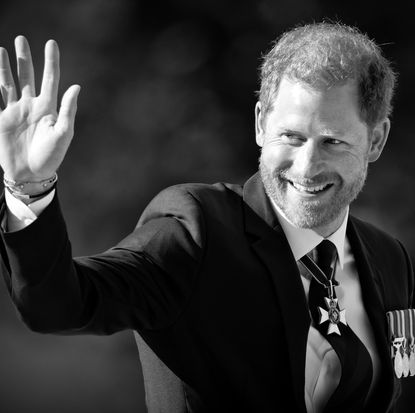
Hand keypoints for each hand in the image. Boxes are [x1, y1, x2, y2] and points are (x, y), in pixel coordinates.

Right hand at [0, 36, 79, 181]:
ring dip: (5, 67)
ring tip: (2, 49)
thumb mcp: (63, 133)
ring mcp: (16, 111)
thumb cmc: (51, 156)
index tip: (51, 43)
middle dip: (24, 58)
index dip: (51, 61)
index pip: (50, 79)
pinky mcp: (2, 118)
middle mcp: (32, 105)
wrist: (31, 174)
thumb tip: (76, 86)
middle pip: (28, 76)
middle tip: (21, 39)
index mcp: (49, 108)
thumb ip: (68, 110)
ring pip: (10, 83)